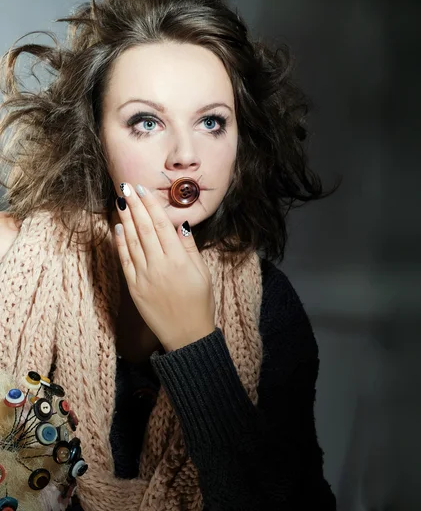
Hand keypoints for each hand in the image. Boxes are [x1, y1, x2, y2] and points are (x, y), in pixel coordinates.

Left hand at [114, 182, 215, 350]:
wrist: (187, 334)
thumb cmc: (200, 302)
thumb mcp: (202, 273)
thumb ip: (189, 247)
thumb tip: (180, 223)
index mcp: (179, 260)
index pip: (162, 225)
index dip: (151, 205)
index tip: (143, 189)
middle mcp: (159, 265)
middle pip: (145, 229)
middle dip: (135, 206)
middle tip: (126, 187)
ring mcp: (144, 276)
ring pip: (132, 242)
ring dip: (125, 220)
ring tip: (120, 202)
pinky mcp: (134, 287)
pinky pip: (125, 261)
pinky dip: (120, 243)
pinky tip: (117, 229)